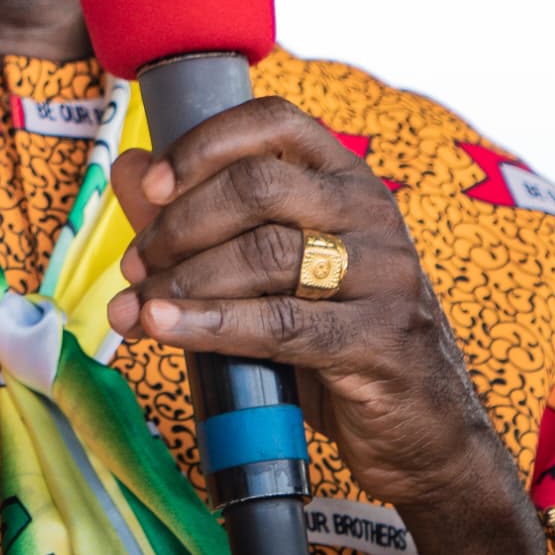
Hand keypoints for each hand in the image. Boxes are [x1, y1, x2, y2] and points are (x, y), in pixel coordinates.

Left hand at [106, 97, 543, 554]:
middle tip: (135, 263)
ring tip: (137, 308)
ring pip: (266, 254)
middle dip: (181, 224)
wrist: (425, 431)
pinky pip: (281, 324)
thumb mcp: (272, 272)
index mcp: (346, 178)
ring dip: (185, 281)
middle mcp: (372, 212)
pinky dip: (211, 326)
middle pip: (260, 185)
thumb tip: (130, 168)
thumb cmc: (337, 338)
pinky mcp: (380, 339)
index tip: (152, 184)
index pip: (275, 122)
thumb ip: (200, 217)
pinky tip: (166, 330)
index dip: (204, 145)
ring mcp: (384, 274)